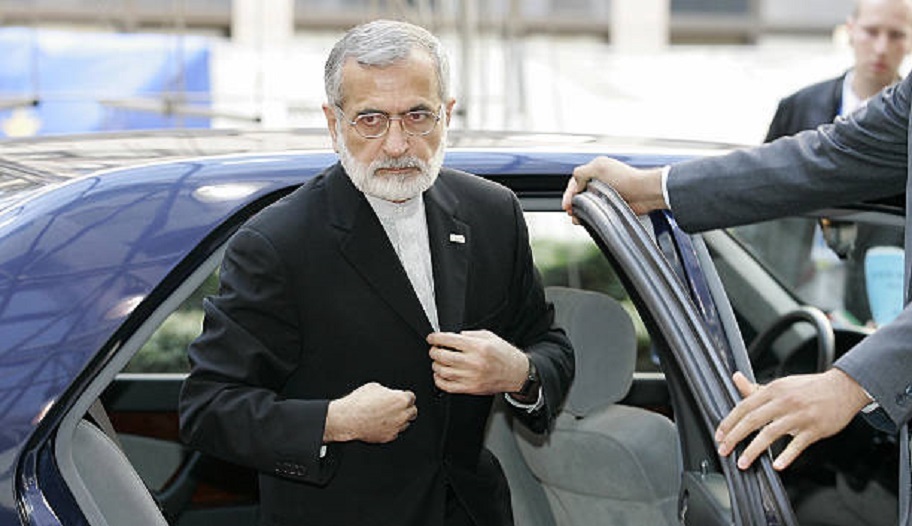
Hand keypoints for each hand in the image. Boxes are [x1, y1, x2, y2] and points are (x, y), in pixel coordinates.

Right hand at [324, 382, 416, 443]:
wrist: (348, 419)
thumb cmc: (359, 401)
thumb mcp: (375, 387)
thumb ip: (387, 391)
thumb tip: (389, 395)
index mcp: (401, 400)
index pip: (411, 397)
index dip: (405, 396)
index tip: (400, 397)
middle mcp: (402, 414)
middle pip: (413, 412)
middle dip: (406, 409)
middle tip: (397, 407)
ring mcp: (396, 427)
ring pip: (405, 423)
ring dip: (400, 419)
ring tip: (387, 415)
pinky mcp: (389, 437)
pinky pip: (395, 432)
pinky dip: (390, 428)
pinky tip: (381, 424)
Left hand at [427, 330, 527, 394]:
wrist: (517, 373)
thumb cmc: (505, 355)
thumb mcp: (490, 337)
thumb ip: (470, 334)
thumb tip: (454, 336)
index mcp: (477, 346)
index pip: (448, 340)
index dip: (435, 338)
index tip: (432, 338)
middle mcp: (473, 361)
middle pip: (442, 356)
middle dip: (434, 351)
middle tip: (434, 350)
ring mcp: (471, 376)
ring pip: (442, 371)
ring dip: (435, 365)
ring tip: (438, 362)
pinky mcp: (471, 388)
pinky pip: (448, 386)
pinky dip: (439, 380)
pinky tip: (440, 375)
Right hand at [562, 157, 667, 218]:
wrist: (645, 193)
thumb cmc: (626, 179)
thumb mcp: (599, 167)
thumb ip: (581, 172)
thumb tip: (575, 183)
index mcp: (597, 169)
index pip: (576, 181)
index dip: (569, 192)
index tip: (567, 204)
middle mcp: (601, 181)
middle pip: (580, 193)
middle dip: (573, 203)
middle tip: (571, 211)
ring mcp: (606, 194)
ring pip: (587, 204)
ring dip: (580, 211)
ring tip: (578, 218)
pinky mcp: (612, 206)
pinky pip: (596, 212)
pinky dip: (590, 217)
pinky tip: (587, 220)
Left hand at [715, 369, 870, 470]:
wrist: (844, 388)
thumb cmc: (810, 388)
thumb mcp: (781, 384)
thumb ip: (757, 387)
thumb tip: (736, 378)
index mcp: (774, 389)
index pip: (745, 406)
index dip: (729, 421)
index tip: (719, 435)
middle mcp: (784, 401)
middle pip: (753, 420)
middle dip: (734, 436)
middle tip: (723, 450)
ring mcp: (800, 416)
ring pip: (771, 433)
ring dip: (754, 449)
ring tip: (742, 462)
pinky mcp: (815, 429)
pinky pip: (798, 444)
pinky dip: (787, 455)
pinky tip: (777, 465)